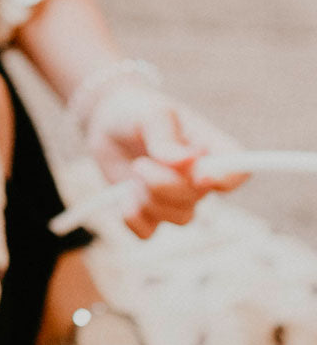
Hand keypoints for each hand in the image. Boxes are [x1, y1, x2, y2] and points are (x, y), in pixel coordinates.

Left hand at [83, 83, 247, 237]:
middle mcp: (199, 178)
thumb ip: (166, 138)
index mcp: (210, 149)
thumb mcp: (151, 114)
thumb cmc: (137, 111)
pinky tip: (123, 195)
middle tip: (140, 164)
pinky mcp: (150, 212)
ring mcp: (176, 198)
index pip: (239, 173)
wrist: (107, 121)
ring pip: (180, 219)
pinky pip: (148, 233)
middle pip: (200, 198)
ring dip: (149, 198)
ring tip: (134, 169)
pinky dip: (133, 218)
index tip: (201, 176)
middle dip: (166, 185)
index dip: (227, 180)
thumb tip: (187, 161)